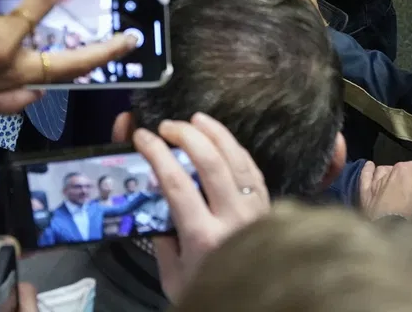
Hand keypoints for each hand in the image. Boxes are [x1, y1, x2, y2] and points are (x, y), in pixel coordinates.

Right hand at [133, 113, 270, 304]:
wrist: (259, 306)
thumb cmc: (210, 293)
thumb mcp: (174, 277)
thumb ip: (163, 241)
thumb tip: (154, 204)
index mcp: (202, 237)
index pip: (177, 183)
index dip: (157, 153)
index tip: (143, 137)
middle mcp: (232, 218)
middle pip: (210, 162)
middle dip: (185, 135)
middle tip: (167, 126)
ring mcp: (255, 210)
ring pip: (236, 158)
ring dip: (214, 132)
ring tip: (194, 119)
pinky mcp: (268, 206)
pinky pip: (252, 168)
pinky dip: (235, 148)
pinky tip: (222, 138)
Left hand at [358, 156, 411, 219]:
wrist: (390, 232)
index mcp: (406, 170)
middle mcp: (390, 171)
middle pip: (403, 168)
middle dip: (409, 175)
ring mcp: (376, 181)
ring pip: (385, 169)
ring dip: (391, 173)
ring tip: (397, 182)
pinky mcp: (366, 191)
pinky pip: (366, 174)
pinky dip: (368, 169)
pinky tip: (370, 165)